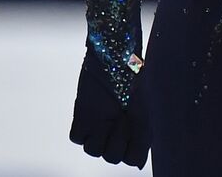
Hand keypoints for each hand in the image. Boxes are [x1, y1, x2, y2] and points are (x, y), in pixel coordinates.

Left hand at [69, 50, 150, 167]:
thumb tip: (137, 165)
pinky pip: (77, 138)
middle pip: (111, 158)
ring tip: (108, 115)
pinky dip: (84, 129)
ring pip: (93, 151)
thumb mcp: (144, 111)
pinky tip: (94, 113)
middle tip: (122, 115)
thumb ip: (142, 140)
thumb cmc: (134, 80)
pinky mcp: (82, 118)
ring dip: (100, 136)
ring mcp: (98, 126)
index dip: (132, 147)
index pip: (131, 158)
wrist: (114, 57)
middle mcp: (116, 131)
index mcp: (135, 131)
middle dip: (117, 139)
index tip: (135, 122)